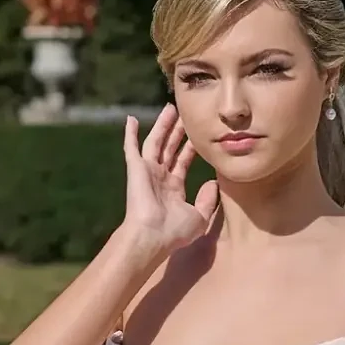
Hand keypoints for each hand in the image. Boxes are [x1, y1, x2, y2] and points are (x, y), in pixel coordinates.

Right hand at [121, 105, 218, 262]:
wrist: (152, 236)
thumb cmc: (175, 232)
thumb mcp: (199, 217)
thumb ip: (207, 200)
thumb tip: (214, 183)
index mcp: (173, 189)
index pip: (183, 162)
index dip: (190, 148)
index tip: (198, 135)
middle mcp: (160, 178)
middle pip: (170, 148)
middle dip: (177, 132)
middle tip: (184, 115)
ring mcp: (147, 172)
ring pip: (156, 142)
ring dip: (162, 126)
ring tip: (170, 109)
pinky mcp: (136, 168)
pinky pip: (132, 147)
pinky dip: (130, 133)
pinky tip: (131, 119)